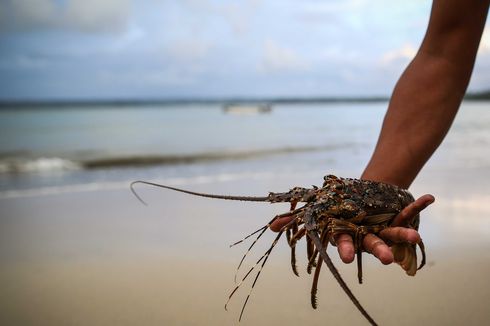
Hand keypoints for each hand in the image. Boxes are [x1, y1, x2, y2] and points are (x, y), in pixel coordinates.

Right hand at [269, 194, 434, 264]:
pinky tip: (429, 197)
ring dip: (402, 237)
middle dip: (376, 251)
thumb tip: (270, 227)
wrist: (358, 196)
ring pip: (391, 234)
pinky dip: (418, 206)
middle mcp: (363, 234)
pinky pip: (407, 212)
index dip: (343, 249)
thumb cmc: (333, 205)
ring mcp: (381, 227)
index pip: (342, 243)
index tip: (345, 256)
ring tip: (415, 237)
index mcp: (344, 233)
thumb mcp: (313, 208)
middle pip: (370, 244)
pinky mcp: (394, 218)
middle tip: (384, 259)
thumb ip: (293, 219)